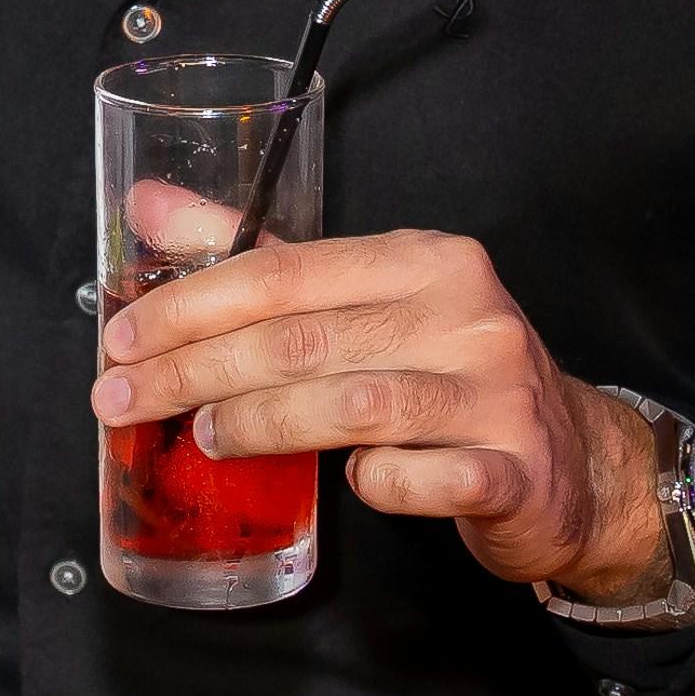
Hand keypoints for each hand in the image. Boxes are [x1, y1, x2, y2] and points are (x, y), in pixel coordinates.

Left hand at [91, 223, 675, 604]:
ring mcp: (495, 393)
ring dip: (261, 424)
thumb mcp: (367, 303)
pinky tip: (345, 485)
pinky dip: (373, 485)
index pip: (283, 272)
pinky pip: (419, 479)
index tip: (120, 340)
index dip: (190, 306)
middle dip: (195, 370)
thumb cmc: (451, 376)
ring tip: (203, 439)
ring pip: (353, 405)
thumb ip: (262, 261)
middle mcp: (466, 314)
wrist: (574, 461)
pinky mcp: (513, 471)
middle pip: (302, 339)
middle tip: (124, 401)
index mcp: (426, 261)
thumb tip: (148, 210)